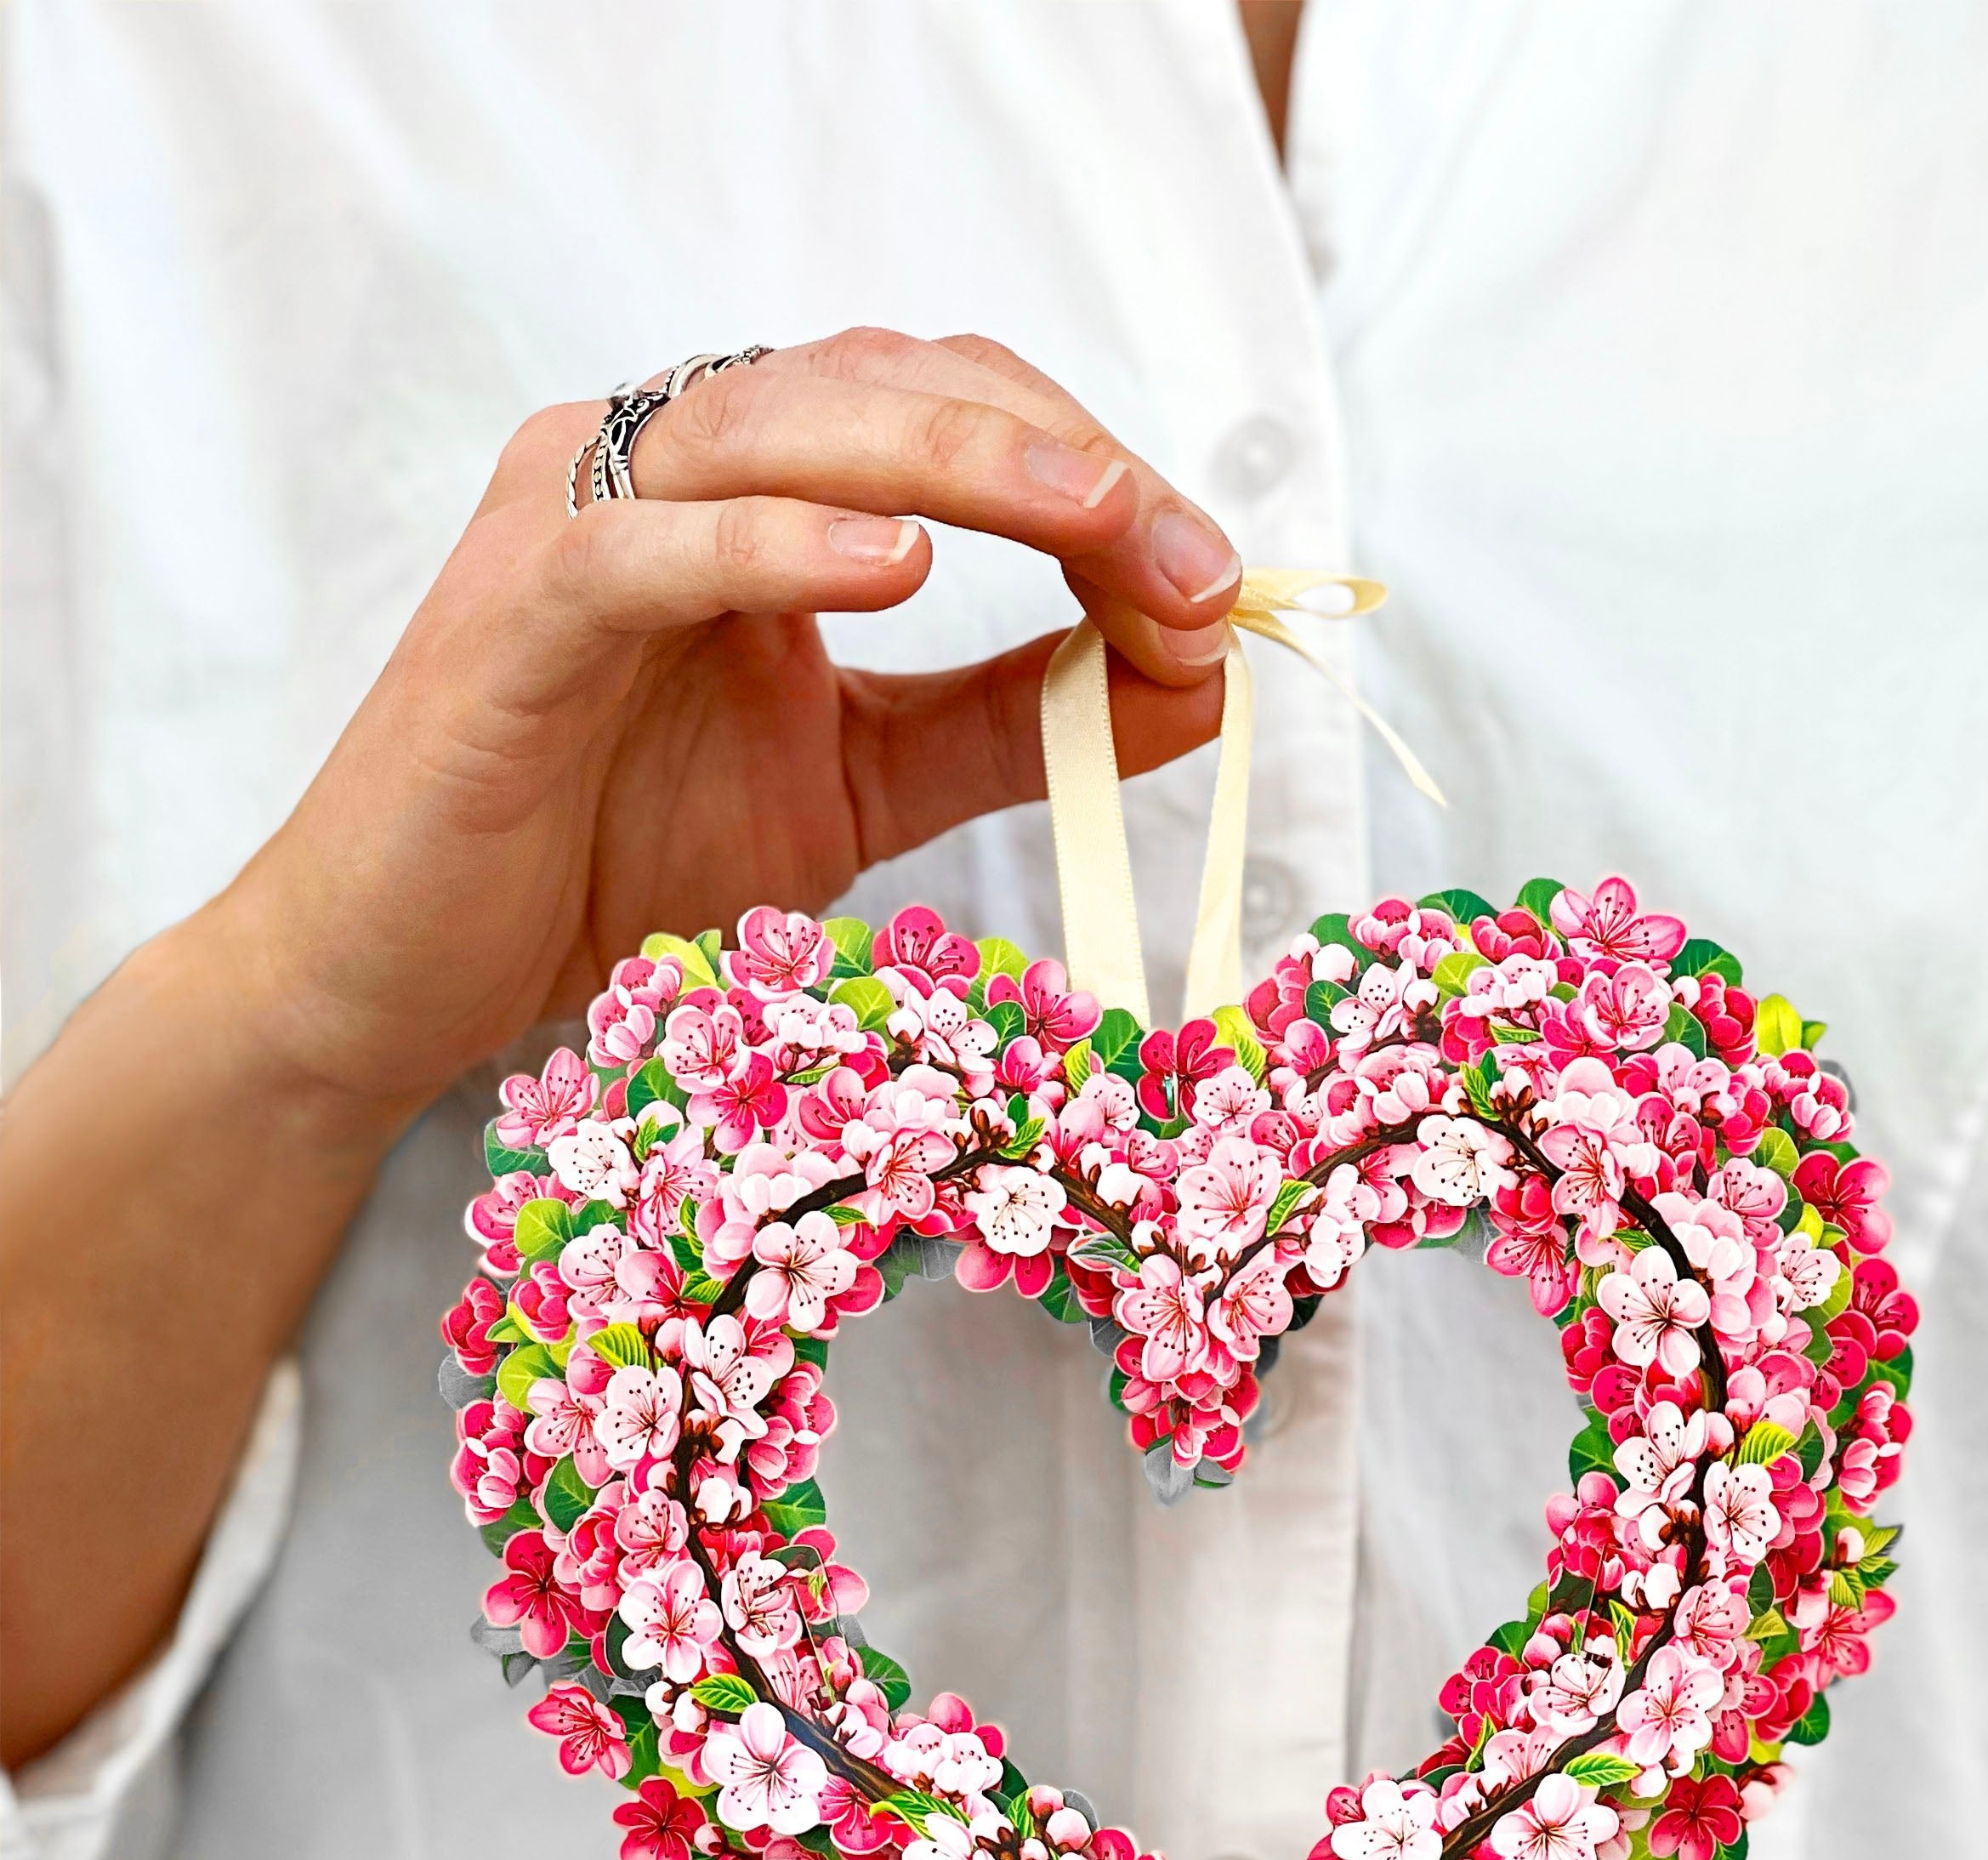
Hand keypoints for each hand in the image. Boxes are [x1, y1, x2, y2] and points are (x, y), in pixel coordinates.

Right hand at [1, 326, 1239, 1762]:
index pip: (947, 413)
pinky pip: (649, 545)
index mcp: (751, 496)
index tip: (1217, 588)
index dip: (1097, 478)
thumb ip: (1010, 721)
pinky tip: (899, 566)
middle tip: (1190, 555)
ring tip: (1101, 520)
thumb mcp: (859, 793)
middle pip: (886, 383)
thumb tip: (1193, 677)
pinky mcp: (510, 610)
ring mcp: (575, 522)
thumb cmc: (607, 871)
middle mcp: (664, 470)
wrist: (405, 983)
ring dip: (961, 460)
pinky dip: (775, 544)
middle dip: (1063, 460)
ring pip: (783, 422)